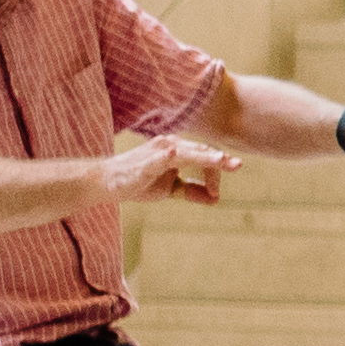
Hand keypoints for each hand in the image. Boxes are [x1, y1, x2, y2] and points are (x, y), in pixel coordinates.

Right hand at [101, 134, 232, 208]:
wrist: (105, 183)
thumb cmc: (138, 181)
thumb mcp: (170, 189)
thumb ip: (191, 191)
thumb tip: (216, 199)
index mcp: (178, 150)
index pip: (206, 156)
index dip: (216, 173)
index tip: (216, 194)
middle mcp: (170, 145)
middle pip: (201, 152)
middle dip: (220, 161)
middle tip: (239, 166)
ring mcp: (157, 152)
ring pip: (187, 152)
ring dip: (204, 157)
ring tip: (220, 160)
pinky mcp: (145, 162)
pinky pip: (159, 158)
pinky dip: (167, 156)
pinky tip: (174, 154)